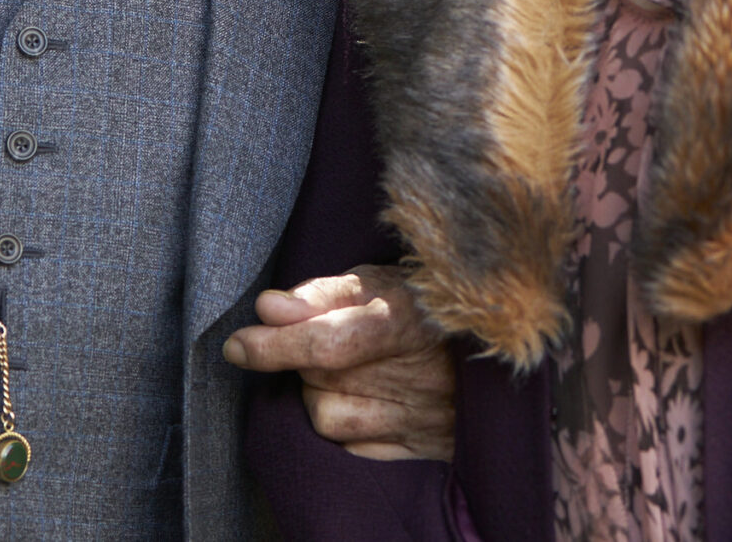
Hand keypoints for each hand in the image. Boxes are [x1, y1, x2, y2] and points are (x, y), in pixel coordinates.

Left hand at [223, 264, 453, 461]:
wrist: (494, 341)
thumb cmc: (423, 304)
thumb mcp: (378, 281)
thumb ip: (321, 294)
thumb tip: (266, 310)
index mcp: (407, 319)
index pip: (328, 341)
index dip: (276, 345)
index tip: (238, 344)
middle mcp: (420, 374)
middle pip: (321, 380)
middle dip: (302, 361)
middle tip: (325, 340)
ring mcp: (424, 418)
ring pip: (329, 419)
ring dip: (319, 394)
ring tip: (345, 371)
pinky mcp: (425, 449)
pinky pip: (353, 449)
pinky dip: (342, 427)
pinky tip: (362, 401)